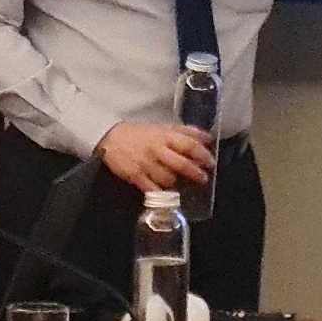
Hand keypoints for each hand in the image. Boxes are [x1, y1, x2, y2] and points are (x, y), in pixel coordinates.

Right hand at [93, 118, 218, 198]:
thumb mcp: (164, 127)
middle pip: (182, 164)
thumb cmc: (141, 134)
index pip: (189, 145)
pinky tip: (166, 193)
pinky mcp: (135, 176)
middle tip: (203, 178)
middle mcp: (157, 150)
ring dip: (178, 183)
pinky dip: (162, 193)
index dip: (203, 155)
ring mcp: (146, 164)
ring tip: (181, 183)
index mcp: (165, 136)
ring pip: (168, 179)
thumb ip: (186, 132)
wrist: (111, 137)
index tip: (210, 163)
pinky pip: (152, 189)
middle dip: (196, 173)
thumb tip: (208, 138)